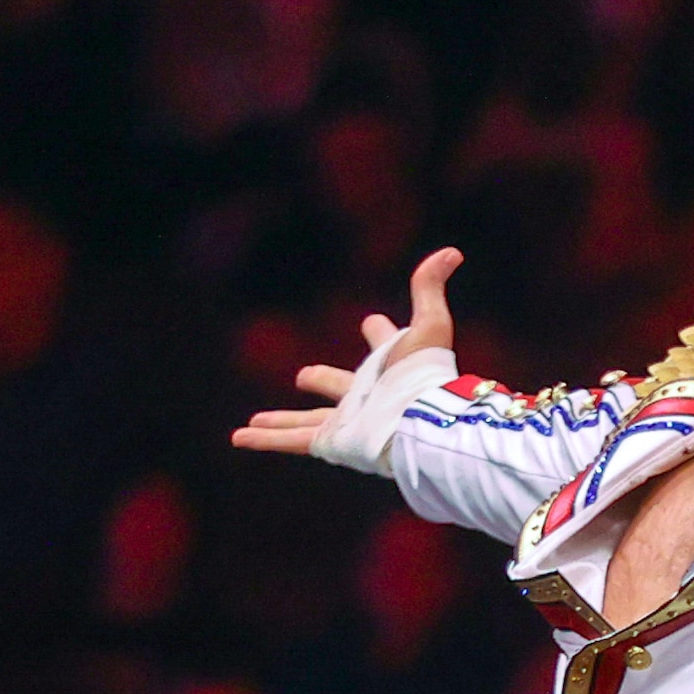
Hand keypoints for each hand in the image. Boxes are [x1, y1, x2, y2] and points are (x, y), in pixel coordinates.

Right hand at [232, 249, 461, 457]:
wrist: (419, 420)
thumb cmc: (423, 374)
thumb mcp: (428, 323)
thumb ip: (430, 286)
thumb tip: (453, 252)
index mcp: (388, 368)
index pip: (382, 344)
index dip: (379, 332)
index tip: (372, 322)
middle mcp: (366, 396)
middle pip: (339, 387)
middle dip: (323, 380)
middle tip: (304, 376)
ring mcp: (346, 421)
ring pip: (305, 420)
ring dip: (280, 420)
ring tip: (255, 421)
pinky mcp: (331, 441)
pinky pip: (291, 440)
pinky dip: (265, 440)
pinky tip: (240, 438)